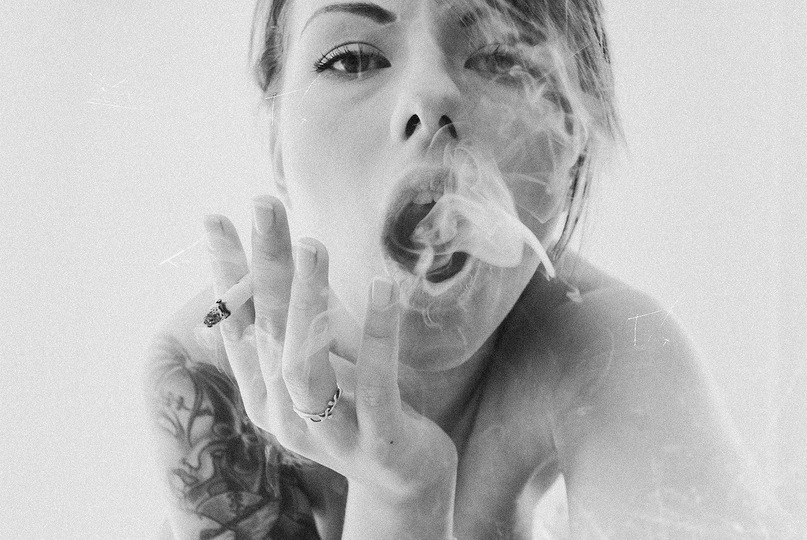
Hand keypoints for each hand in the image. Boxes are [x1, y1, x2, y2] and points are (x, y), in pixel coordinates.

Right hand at [203, 195, 457, 505]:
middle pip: (268, 331)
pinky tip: (383, 286)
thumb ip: (300, 316)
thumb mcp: (324, 357)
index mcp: (264, 391)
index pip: (240, 322)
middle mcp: (283, 414)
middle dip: (264, 265)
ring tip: (311, 244)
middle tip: (263, 206)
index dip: (227, 271)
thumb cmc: (357, 404)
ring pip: (304, 364)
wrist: (402, 473)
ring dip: (306, 300)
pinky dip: (377, 334)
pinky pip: (375, 384)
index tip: (216, 218)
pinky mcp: (377, 440)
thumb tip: (275, 255)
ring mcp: (328, 434)